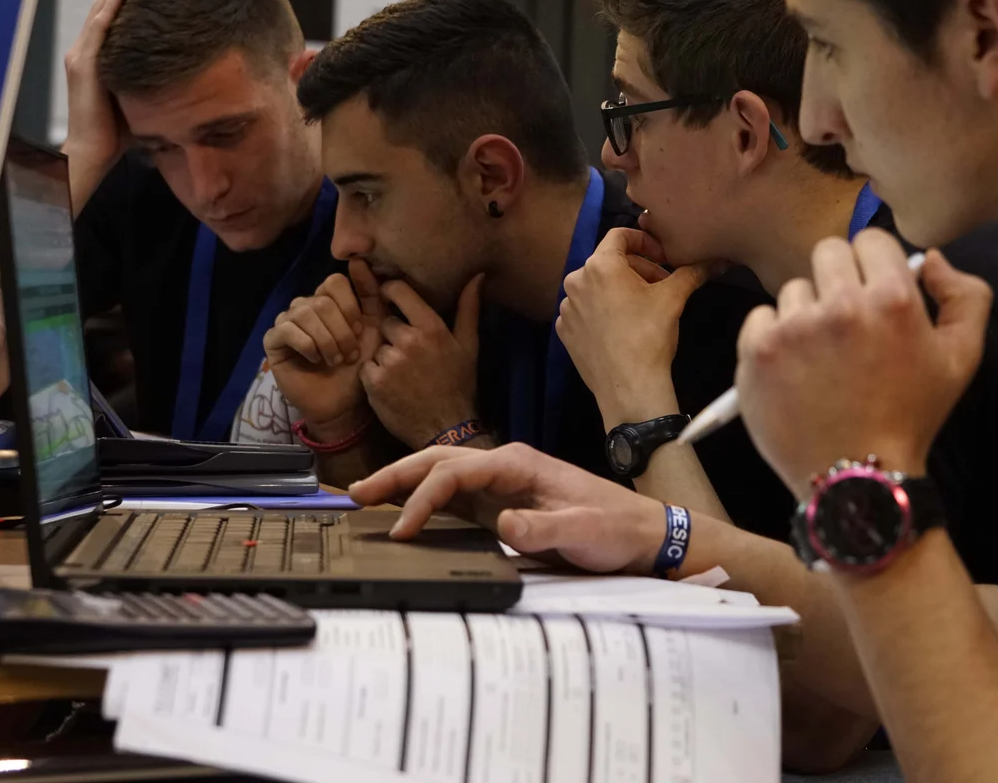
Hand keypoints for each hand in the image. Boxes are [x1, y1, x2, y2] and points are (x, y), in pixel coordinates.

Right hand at [60, 0, 135, 196]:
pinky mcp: (83, 66)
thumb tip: (186, 71)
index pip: (112, 18)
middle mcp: (85, 51)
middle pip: (105, 6)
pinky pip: (98, 29)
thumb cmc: (117, 132)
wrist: (93, 153)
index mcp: (97, 58)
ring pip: (100, 10)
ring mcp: (81, 56)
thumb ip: (152, 79)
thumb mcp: (139, 95)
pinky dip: (109, 7)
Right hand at [263, 262, 386, 436]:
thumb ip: (371, 294)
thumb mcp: (373, 327)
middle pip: (321, 300)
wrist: (344, 402)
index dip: (350, 305)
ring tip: (336, 360)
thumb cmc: (360, 365)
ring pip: (305, 313)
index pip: (334, 282)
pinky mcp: (273, 341)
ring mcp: (287, 322)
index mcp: (328, 300)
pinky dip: (307, 345)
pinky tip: (316, 359)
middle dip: (341, 330)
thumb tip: (358, 260)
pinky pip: (286, 330)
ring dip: (326, 340)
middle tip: (350, 354)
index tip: (360, 329)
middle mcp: (305, 306)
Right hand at [350, 443, 665, 572]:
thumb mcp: (582, 531)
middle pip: (439, 462)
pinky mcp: (501, 505)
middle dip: (396, 475)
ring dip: (404, 485)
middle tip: (356, 494)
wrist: (641, 534)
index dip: (422, 497)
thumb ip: (542, 530)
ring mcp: (501, 485)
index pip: (455, 471)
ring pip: (442, 476)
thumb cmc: (615, 528)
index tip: (402, 529)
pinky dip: (424, 503)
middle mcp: (504, 467)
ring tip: (366, 499)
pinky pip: (455, 499)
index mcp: (518, 463)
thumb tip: (501, 525)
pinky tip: (405, 515)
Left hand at [361, 274, 484, 447]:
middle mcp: (408, 340)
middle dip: (394, 333)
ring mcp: (389, 361)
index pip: (398, 291)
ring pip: (377, 346)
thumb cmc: (459, 385)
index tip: (391, 298)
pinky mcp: (373, 382)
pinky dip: (375, 375)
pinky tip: (392, 386)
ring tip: (403, 374)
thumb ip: (469, 308)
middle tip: (409, 353)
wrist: (445, 428)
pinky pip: (366, 366)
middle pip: (386, 321)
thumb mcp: (469, 345)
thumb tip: (477, 276)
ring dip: (385, 356)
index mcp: (431, 327)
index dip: (391, 291)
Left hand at [558, 228, 712, 427]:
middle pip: (609, 262)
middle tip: (660, 287)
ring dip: (619, 291)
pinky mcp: (564, 331)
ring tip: (641, 309)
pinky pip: (585, 310)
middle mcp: (576, 281)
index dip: (645, 241)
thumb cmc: (650, 335)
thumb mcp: (674, 298)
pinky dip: (602, 311)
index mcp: (600, 265)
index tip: (663, 258)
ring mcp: (567, 308)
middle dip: (637, 270)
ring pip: (596, 287)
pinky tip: (621, 328)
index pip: (620, 235)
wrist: (629, 387)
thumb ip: (693, 272)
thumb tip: (718, 260)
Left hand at [736, 231, 991, 495]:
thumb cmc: (912, 416)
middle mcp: (841, 305)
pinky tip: (795, 369)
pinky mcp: (756, 352)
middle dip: (840, 280)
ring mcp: (793, 328)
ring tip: (823, 357)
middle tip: (848, 323)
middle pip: (828, 252)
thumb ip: (965, 295)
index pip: (871, 239)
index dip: (875, 264)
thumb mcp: (962, 358)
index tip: (875, 293)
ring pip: (795, 289)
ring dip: (807, 313)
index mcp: (892, 299)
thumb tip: (932, 257)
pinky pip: (761, 317)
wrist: (858, 480)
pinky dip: (774, 337)